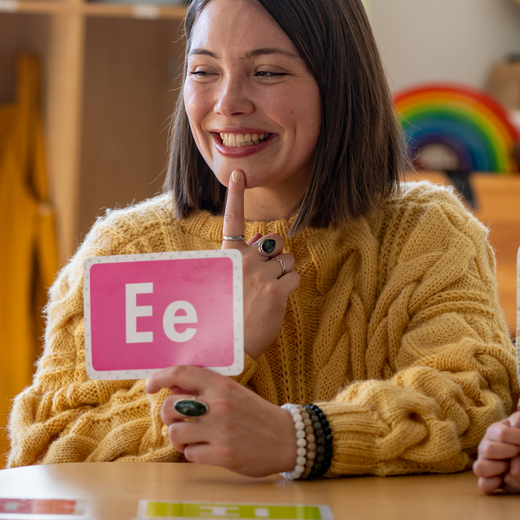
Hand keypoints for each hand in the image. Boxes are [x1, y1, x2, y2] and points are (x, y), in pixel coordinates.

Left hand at [146, 365, 297, 476]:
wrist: (289, 439)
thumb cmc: (256, 415)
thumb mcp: (232, 394)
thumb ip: (204, 390)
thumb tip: (171, 389)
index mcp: (221, 386)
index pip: (181, 373)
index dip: (159, 377)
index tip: (149, 387)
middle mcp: (219, 405)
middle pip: (169, 407)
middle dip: (167, 417)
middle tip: (177, 422)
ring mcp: (220, 430)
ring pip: (175, 433)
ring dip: (178, 440)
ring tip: (191, 441)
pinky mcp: (223, 454)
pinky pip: (190, 455)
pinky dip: (193, 455)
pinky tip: (206, 452)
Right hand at [222, 170, 300, 357]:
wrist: (227, 346)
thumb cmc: (225, 318)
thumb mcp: (224, 285)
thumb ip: (239, 261)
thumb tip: (256, 242)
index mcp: (226, 257)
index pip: (232, 220)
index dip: (235, 195)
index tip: (239, 173)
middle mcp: (243, 260)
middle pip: (275, 241)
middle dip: (277, 255)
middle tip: (265, 277)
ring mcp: (260, 273)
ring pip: (289, 260)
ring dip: (284, 275)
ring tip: (268, 294)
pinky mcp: (276, 289)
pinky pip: (295, 277)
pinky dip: (290, 288)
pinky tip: (276, 301)